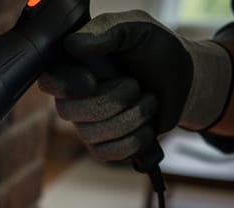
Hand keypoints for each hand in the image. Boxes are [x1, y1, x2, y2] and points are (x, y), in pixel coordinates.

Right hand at [38, 10, 232, 161]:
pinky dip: (135, 139)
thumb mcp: (136, 29)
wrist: (185, 80)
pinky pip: (106, 153)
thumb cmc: (156, 50)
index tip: (91, 82)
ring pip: (90, 134)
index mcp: (74, 66)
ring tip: (149, 101)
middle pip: (68, 112)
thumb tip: (73, 44)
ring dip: (131, 117)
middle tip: (136, 85)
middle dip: (111, 101)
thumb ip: (105, 31)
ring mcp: (86, 125)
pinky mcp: (103, 147)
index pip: (48, 81)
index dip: (66, 86)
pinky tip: (147, 125)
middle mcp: (74, 98)